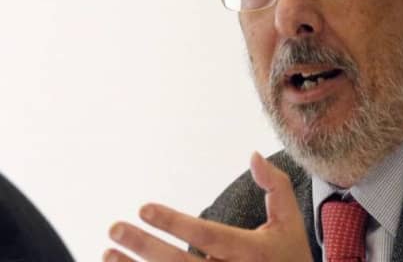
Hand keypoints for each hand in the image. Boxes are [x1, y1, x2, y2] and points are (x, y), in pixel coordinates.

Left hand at [104, 152, 312, 261]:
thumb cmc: (289, 255)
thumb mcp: (290, 220)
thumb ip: (275, 185)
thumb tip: (253, 155)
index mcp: (253, 253)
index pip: (208, 236)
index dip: (175, 223)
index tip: (144, 208)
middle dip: (146, 246)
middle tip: (115, 228)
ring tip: (109, 252)